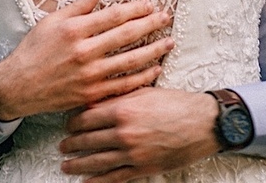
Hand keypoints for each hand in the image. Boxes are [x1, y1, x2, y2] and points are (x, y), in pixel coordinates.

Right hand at [0, 0, 174, 120]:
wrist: (18, 86)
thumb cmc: (33, 50)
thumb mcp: (51, 21)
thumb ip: (78, 7)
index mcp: (75, 30)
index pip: (114, 16)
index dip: (136, 9)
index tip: (150, 5)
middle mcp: (84, 52)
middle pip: (127, 35)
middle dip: (151, 24)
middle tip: (167, 18)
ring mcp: (89, 75)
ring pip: (130, 61)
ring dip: (153, 51)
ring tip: (169, 42)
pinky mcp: (91, 94)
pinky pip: (123, 85)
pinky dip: (142, 77)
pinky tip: (155, 69)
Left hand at [58, 87, 219, 181]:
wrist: (202, 123)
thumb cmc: (176, 103)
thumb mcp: (145, 92)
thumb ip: (118, 96)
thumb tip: (95, 101)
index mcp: (123, 109)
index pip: (86, 117)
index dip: (73, 122)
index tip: (68, 124)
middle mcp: (124, 132)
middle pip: (87, 140)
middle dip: (71, 143)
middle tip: (63, 145)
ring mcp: (132, 153)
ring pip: (95, 161)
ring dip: (77, 164)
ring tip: (66, 165)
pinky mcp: (141, 168)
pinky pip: (113, 178)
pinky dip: (96, 181)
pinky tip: (86, 181)